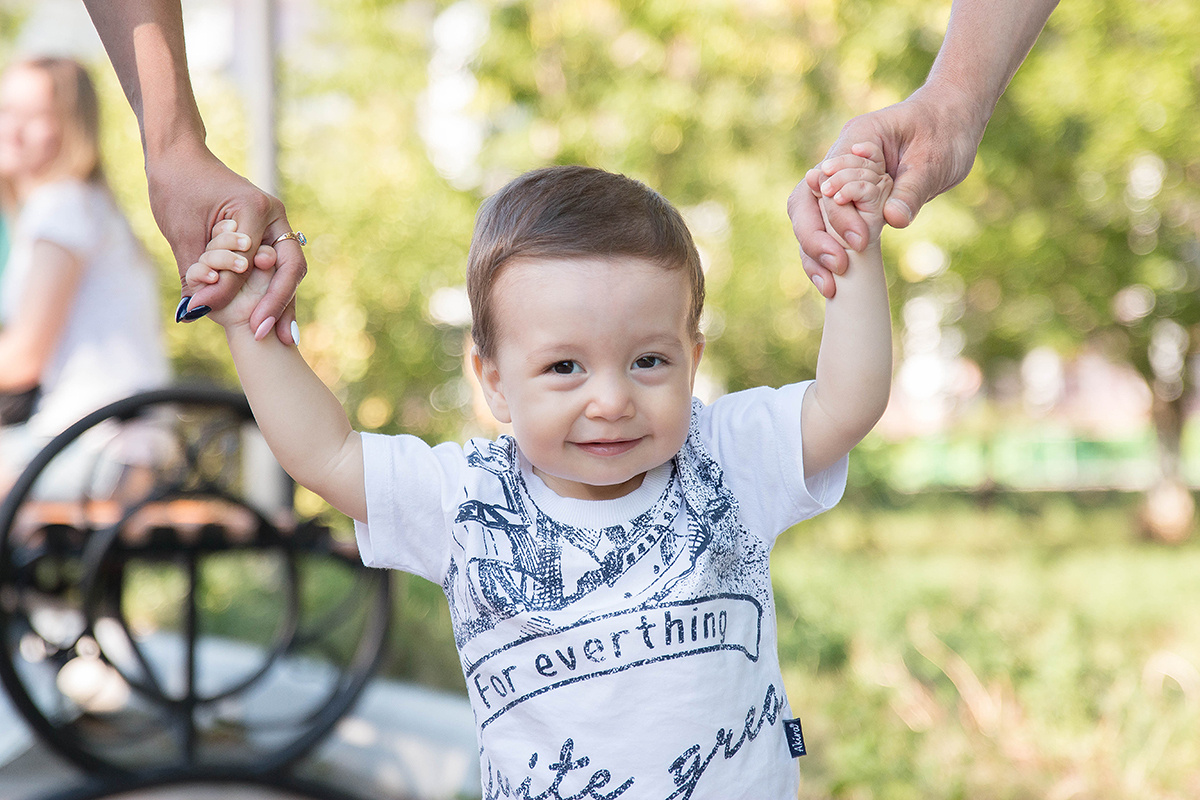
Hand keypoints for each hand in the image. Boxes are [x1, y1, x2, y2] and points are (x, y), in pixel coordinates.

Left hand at [149, 139, 305, 343]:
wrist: (180, 159)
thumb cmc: (178, 187)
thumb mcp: (182, 232)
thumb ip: (194, 272)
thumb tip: (196, 312)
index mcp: (255, 208)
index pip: (248, 259)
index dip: (231, 290)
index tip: (210, 313)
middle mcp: (275, 217)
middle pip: (289, 268)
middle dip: (278, 304)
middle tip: (265, 334)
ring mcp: (275, 227)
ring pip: (288, 273)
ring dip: (284, 305)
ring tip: (281, 338)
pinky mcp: (267, 237)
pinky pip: (277, 270)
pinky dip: (275, 294)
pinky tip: (272, 320)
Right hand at [788, 84, 984, 296]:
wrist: (952, 123)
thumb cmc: (944, 133)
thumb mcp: (935, 160)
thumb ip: (911, 189)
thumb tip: (893, 220)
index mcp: (854, 141)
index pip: (827, 182)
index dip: (836, 215)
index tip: (860, 241)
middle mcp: (838, 163)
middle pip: (804, 203)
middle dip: (813, 238)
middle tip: (838, 267)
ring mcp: (840, 184)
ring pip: (808, 220)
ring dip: (813, 253)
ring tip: (830, 287)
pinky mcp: (849, 204)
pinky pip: (826, 230)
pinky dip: (825, 255)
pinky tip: (833, 283)